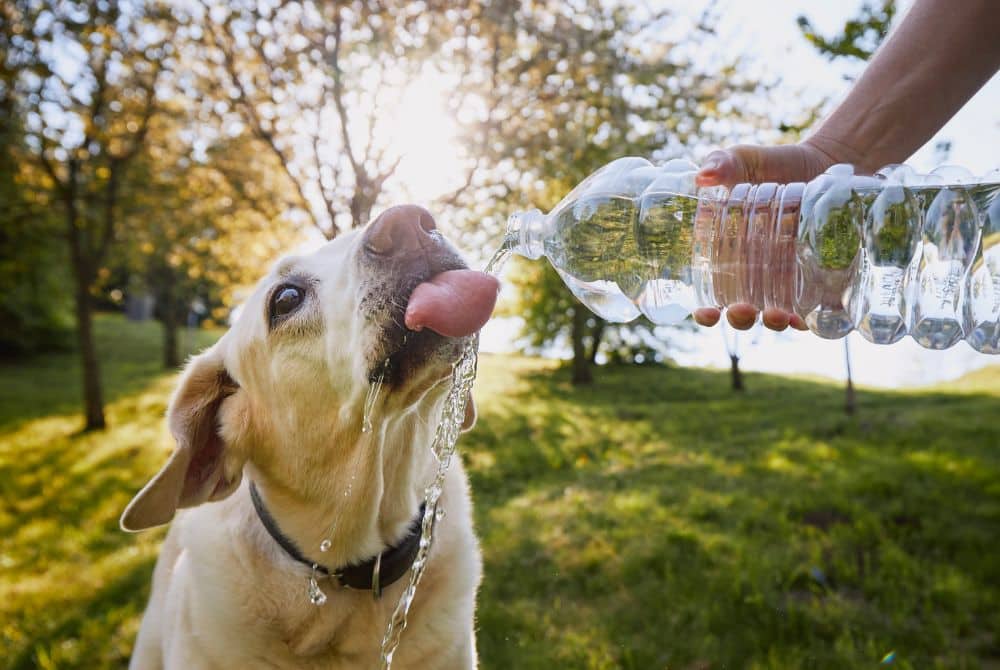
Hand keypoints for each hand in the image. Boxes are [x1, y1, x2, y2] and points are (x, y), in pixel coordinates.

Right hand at [692, 141, 838, 331]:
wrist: (828, 162)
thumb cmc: (777, 165)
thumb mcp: (746, 161)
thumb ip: (722, 163)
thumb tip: (703, 176)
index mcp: (728, 255)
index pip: (710, 294)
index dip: (705, 311)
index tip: (707, 313)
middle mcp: (756, 275)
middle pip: (743, 312)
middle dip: (741, 318)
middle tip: (743, 310)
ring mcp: (789, 280)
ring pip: (778, 316)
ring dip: (775, 322)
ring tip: (778, 316)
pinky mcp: (821, 278)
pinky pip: (815, 308)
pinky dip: (811, 318)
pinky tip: (808, 317)